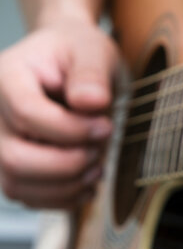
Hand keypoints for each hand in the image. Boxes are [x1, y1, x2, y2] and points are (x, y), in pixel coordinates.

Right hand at [0, 18, 118, 208]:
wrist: (71, 63)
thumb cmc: (80, 53)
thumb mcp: (94, 50)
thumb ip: (91, 73)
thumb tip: (90, 103)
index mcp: (8, 76)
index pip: (26, 112)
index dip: (70, 129)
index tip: (106, 127)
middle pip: (14, 157)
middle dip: (68, 162)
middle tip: (100, 149)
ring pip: (16, 184)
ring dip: (67, 184)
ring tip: (97, 166)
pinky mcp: (12, 166)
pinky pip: (27, 197)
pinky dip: (62, 198)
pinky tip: (88, 183)